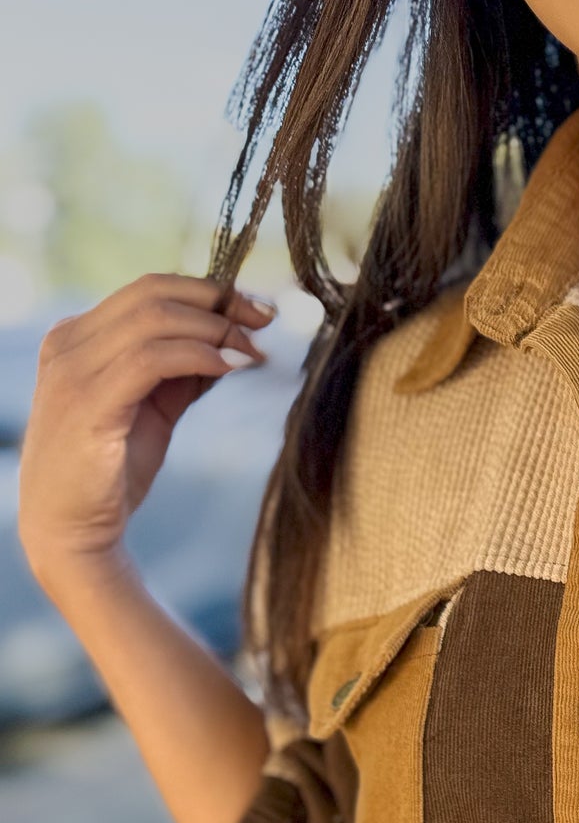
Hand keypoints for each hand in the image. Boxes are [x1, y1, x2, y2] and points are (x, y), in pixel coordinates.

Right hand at [19, 274, 275, 601]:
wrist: (70, 532)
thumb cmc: (111, 473)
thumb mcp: (153, 410)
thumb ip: (181, 373)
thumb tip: (231, 342)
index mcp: (77, 338)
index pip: (148, 290)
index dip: (208, 291)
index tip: (257, 309)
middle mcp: (68, 344)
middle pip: (153, 292)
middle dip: (219, 300)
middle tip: (267, 320)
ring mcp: (72, 370)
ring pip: (155, 318)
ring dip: (216, 329)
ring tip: (254, 352)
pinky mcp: (88, 402)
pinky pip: (152, 358)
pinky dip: (199, 355)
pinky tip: (231, 368)